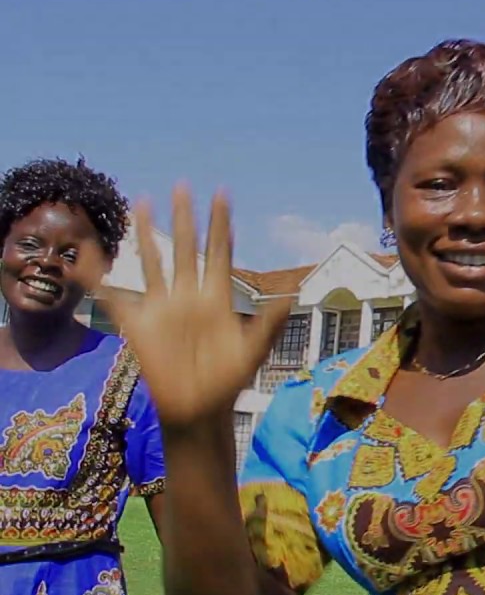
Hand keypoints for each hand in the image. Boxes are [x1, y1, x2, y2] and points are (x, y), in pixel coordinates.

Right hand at [102, 186, 290, 430]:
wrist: (199, 409)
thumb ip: (267, 325)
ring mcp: (163, 307)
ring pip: (153, 261)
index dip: (220, 224)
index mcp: (218, 297)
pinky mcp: (139, 324)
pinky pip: (114, 296)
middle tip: (182, 186)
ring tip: (141, 201)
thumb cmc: (229, 381)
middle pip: (186, 247)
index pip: (220, 251)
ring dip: (146, 233)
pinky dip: (99, 277)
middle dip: (185, 218)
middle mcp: (189, 295)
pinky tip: (87, 254)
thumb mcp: (253, 351)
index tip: (222, 194)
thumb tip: (287, 299)